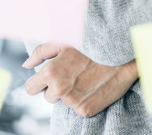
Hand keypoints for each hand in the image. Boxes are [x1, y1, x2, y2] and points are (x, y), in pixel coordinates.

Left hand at [23, 44, 137, 117]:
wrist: (123, 55)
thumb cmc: (94, 45)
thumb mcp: (66, 42)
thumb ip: (41, 52)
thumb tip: (27, 65)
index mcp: (51, 73)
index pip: (30, 88)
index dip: (39, 83)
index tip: (49, 79)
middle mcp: (60, 89)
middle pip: (48, 96)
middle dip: (57, 87)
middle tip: (75, 74)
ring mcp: (73, 102)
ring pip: (64, 102)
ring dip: (72, 93)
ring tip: (87, 78)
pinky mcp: (86, 110)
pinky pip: (78, 108)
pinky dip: (85, 100)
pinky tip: (94, 86)